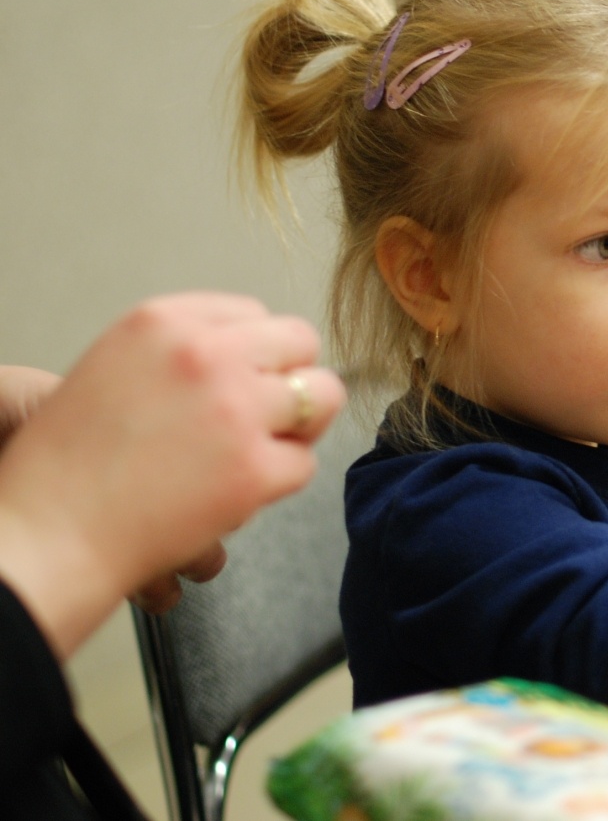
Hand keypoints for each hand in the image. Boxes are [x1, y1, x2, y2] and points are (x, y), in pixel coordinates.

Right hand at [0, 293, 344, 656]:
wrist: (45, 534)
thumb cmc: (69, 465)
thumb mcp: (114, 368)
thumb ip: (180, 351)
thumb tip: (252, 355)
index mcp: (163, 322)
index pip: (253, 313)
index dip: (253, 353)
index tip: (237, 382)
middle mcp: (205, 355)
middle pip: (300, 342)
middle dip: (291, 378)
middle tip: (265, 416)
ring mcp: (235, 411)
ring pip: (322, 397)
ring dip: (298, 426)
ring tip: (258, 450)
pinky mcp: (253, 470)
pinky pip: (304, 465)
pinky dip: (277, 482)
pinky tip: (235, 492)